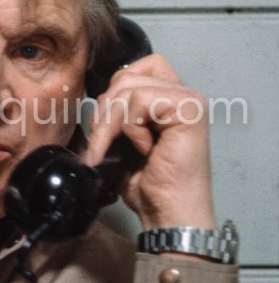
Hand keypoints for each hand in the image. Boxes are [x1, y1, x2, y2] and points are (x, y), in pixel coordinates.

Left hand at [82, 54, 215, 229]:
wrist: (168, 213)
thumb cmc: (149, 186)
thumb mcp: (122, 143)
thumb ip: (115, 114)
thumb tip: (92, 102)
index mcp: (167, 99)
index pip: (131, 69)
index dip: (111, 93)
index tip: (105, 128)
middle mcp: (181, 95)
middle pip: (124, 75)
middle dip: (104, 111)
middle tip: (104, 144)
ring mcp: (188, 100)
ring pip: (128, 87)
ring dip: (112, 123)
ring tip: (124, 149)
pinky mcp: (189, 109)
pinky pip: (140, 101)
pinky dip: (131, 128)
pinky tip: (145, 149)